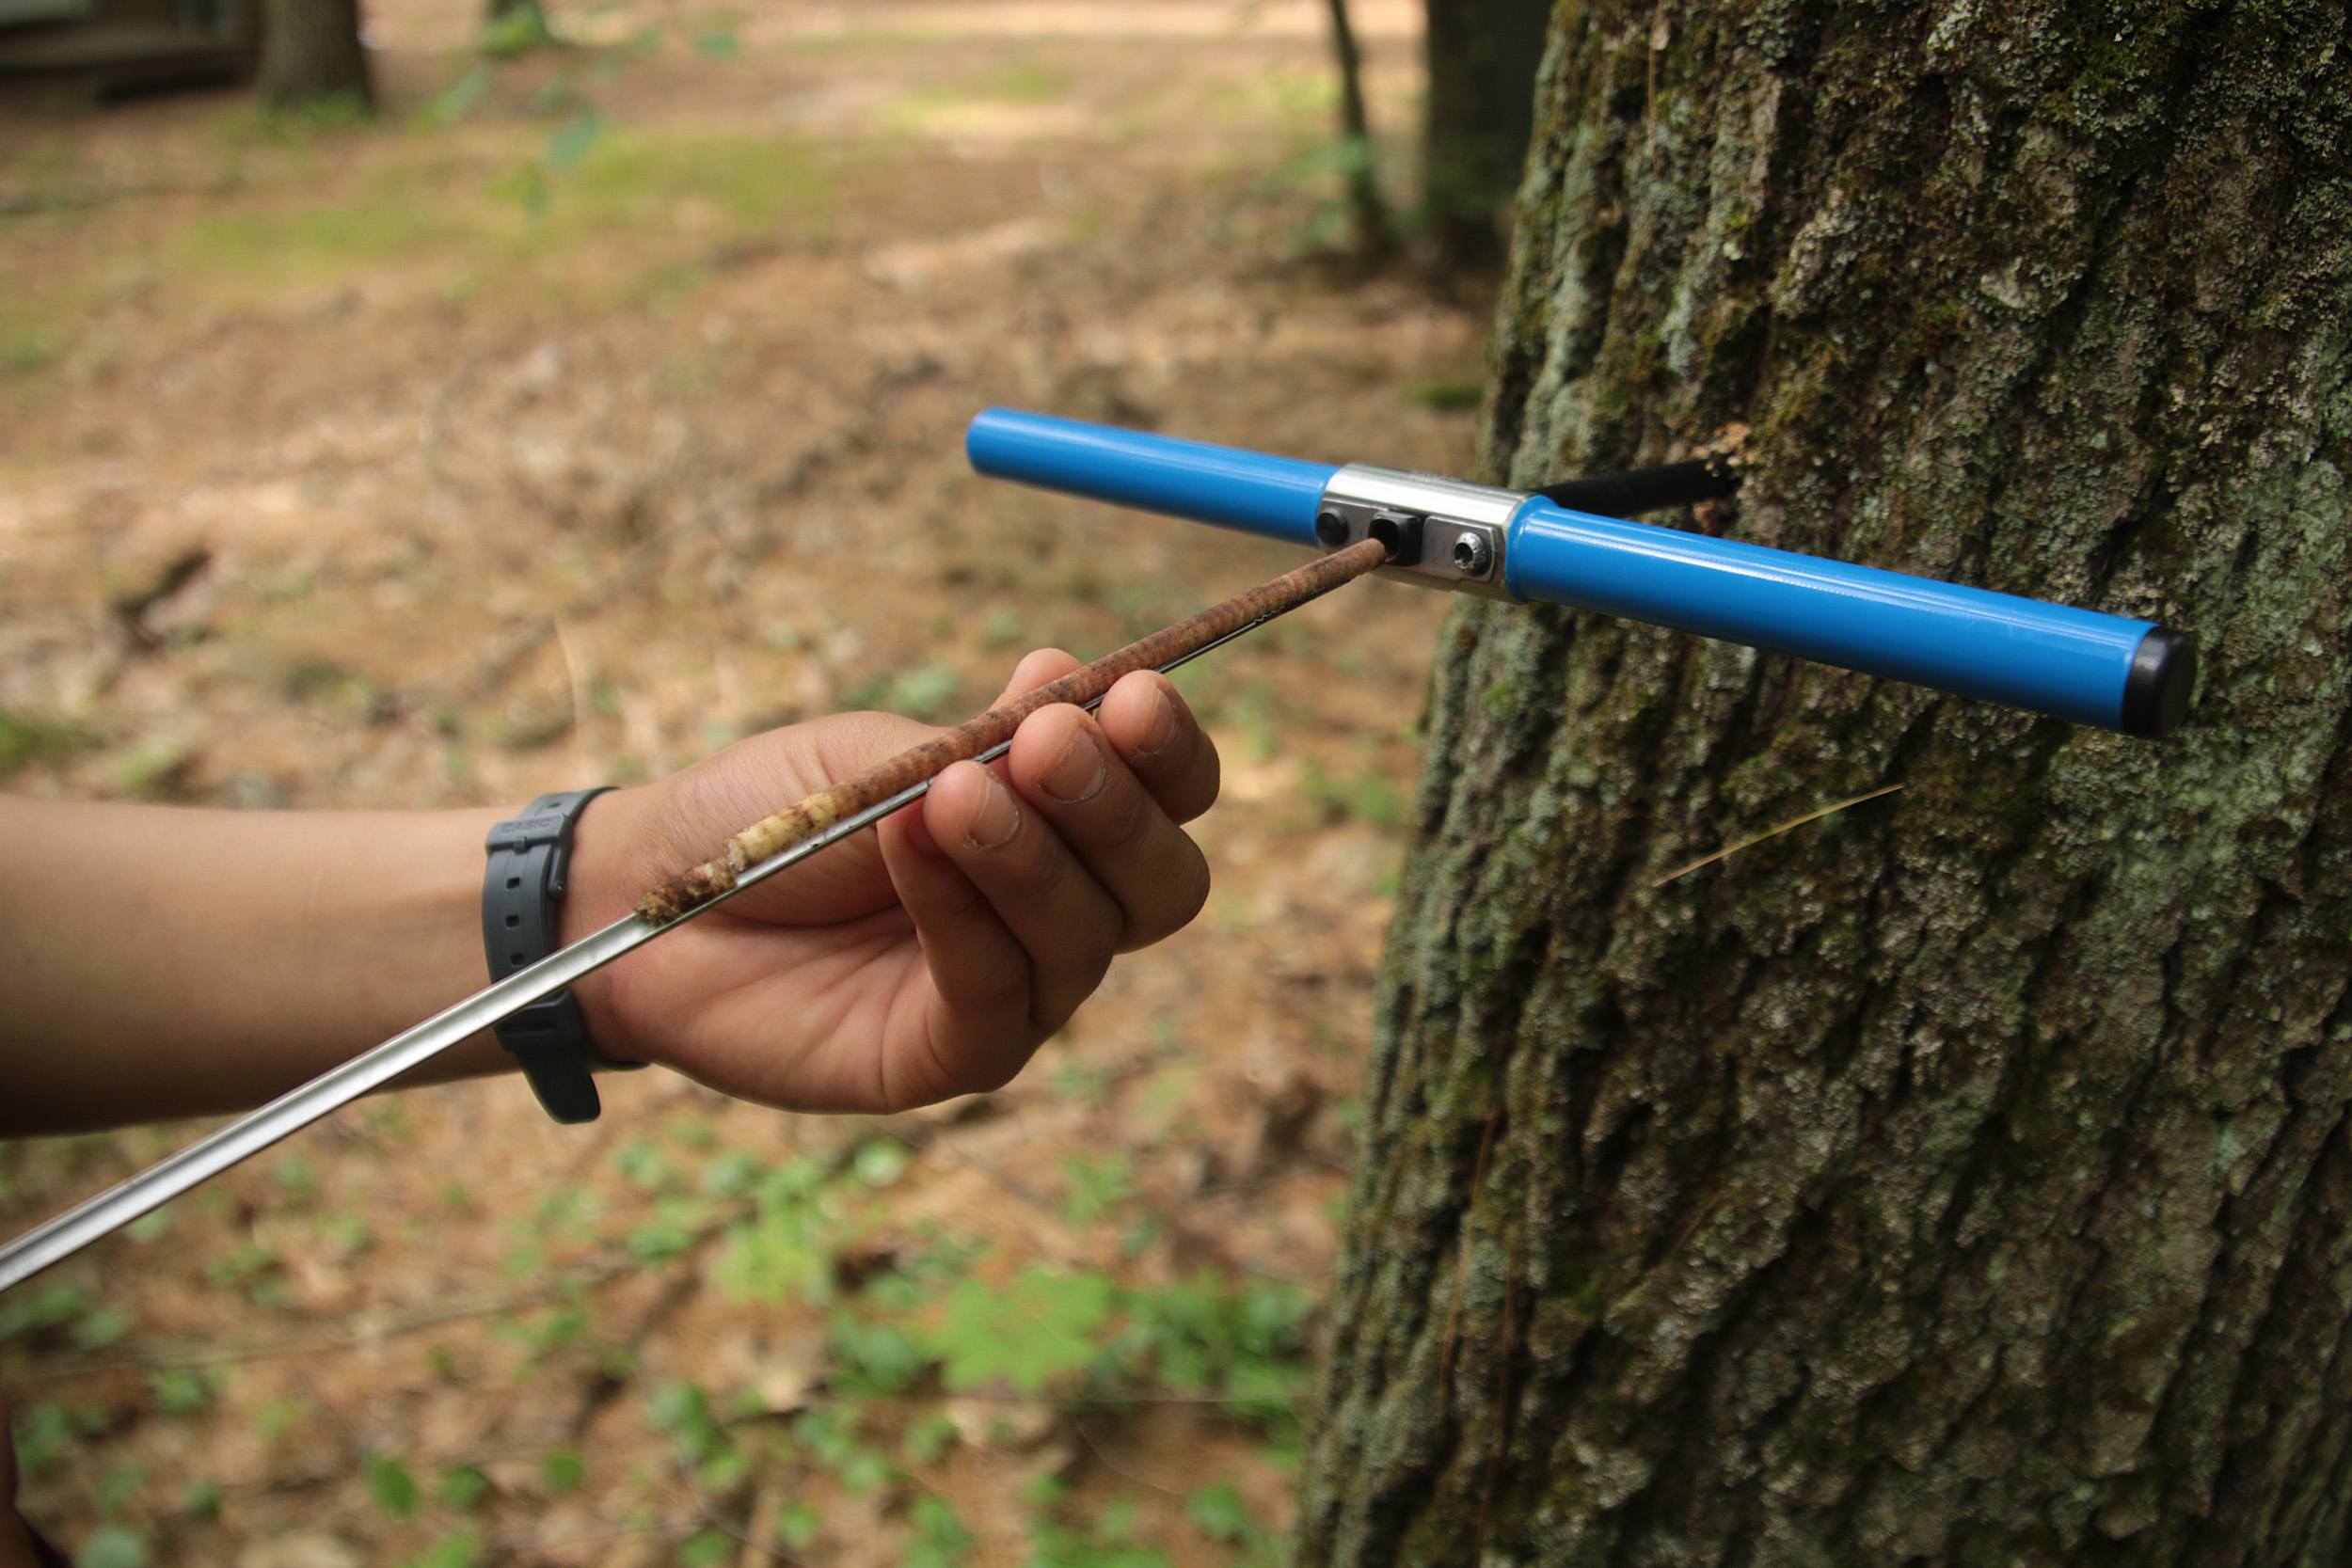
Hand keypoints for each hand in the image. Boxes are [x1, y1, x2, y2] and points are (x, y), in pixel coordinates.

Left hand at [559, 651, 1218, 1111]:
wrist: (645, 892)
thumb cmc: (770, 813)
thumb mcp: (882, 751)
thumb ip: (981, 737)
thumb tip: (1068, 674)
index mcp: (1061, 828)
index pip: (1169, 800)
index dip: (1169, 752)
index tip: (1134, 695)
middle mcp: (1057, 917)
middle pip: (1162, 884)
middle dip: (1116, 807)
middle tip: (1049, 744)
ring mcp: (1014, 993)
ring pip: (1083, 938)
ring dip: (1028, 854)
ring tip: (954, 791)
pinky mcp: (950, 1056)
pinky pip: (992, 990)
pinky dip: (959, 909)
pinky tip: (911, 843)